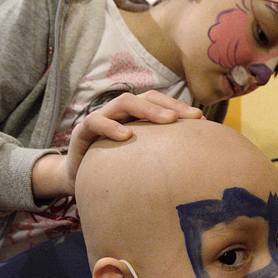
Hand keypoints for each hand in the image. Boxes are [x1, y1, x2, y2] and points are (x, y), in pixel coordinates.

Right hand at [32, 91, 203, 198]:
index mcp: (134, 117)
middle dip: (168, 105)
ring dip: (147, 110)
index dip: (178, 106)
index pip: (158, 102)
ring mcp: (100, 118)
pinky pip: (95, 121)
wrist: (77, 180)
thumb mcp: (140, 161)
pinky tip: (127, 136)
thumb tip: (195, 159)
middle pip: (145, 97)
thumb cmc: (114, 170)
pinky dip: (111, 126)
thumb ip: (159, 153)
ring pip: (124, 102)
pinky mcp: (82, 131)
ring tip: (167, 121)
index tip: (200, 118)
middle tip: (188, 118)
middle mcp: (118, 113)